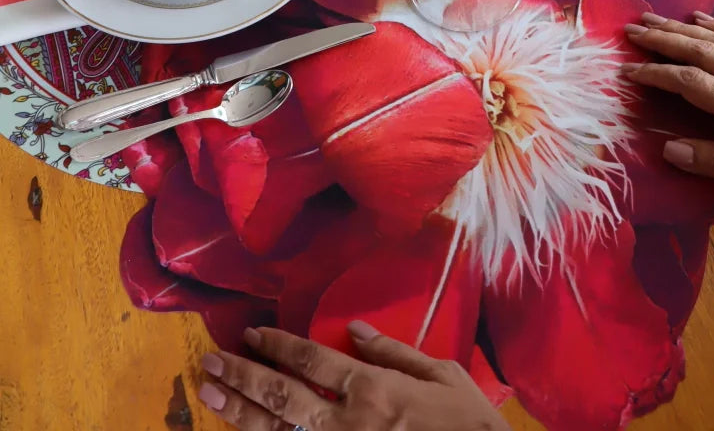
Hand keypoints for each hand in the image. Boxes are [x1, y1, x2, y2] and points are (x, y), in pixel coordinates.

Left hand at [198, 323, 506, 430]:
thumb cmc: (466, 421)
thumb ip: (393, 351)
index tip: (252, 333)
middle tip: (209, 361)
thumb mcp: (440, 374)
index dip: (277, 345)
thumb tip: (354, 330)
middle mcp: (348, 423)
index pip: (312, 360)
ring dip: (240, 413)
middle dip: (241, 376)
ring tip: (210, 395)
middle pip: (282, 396)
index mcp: (373, 389)